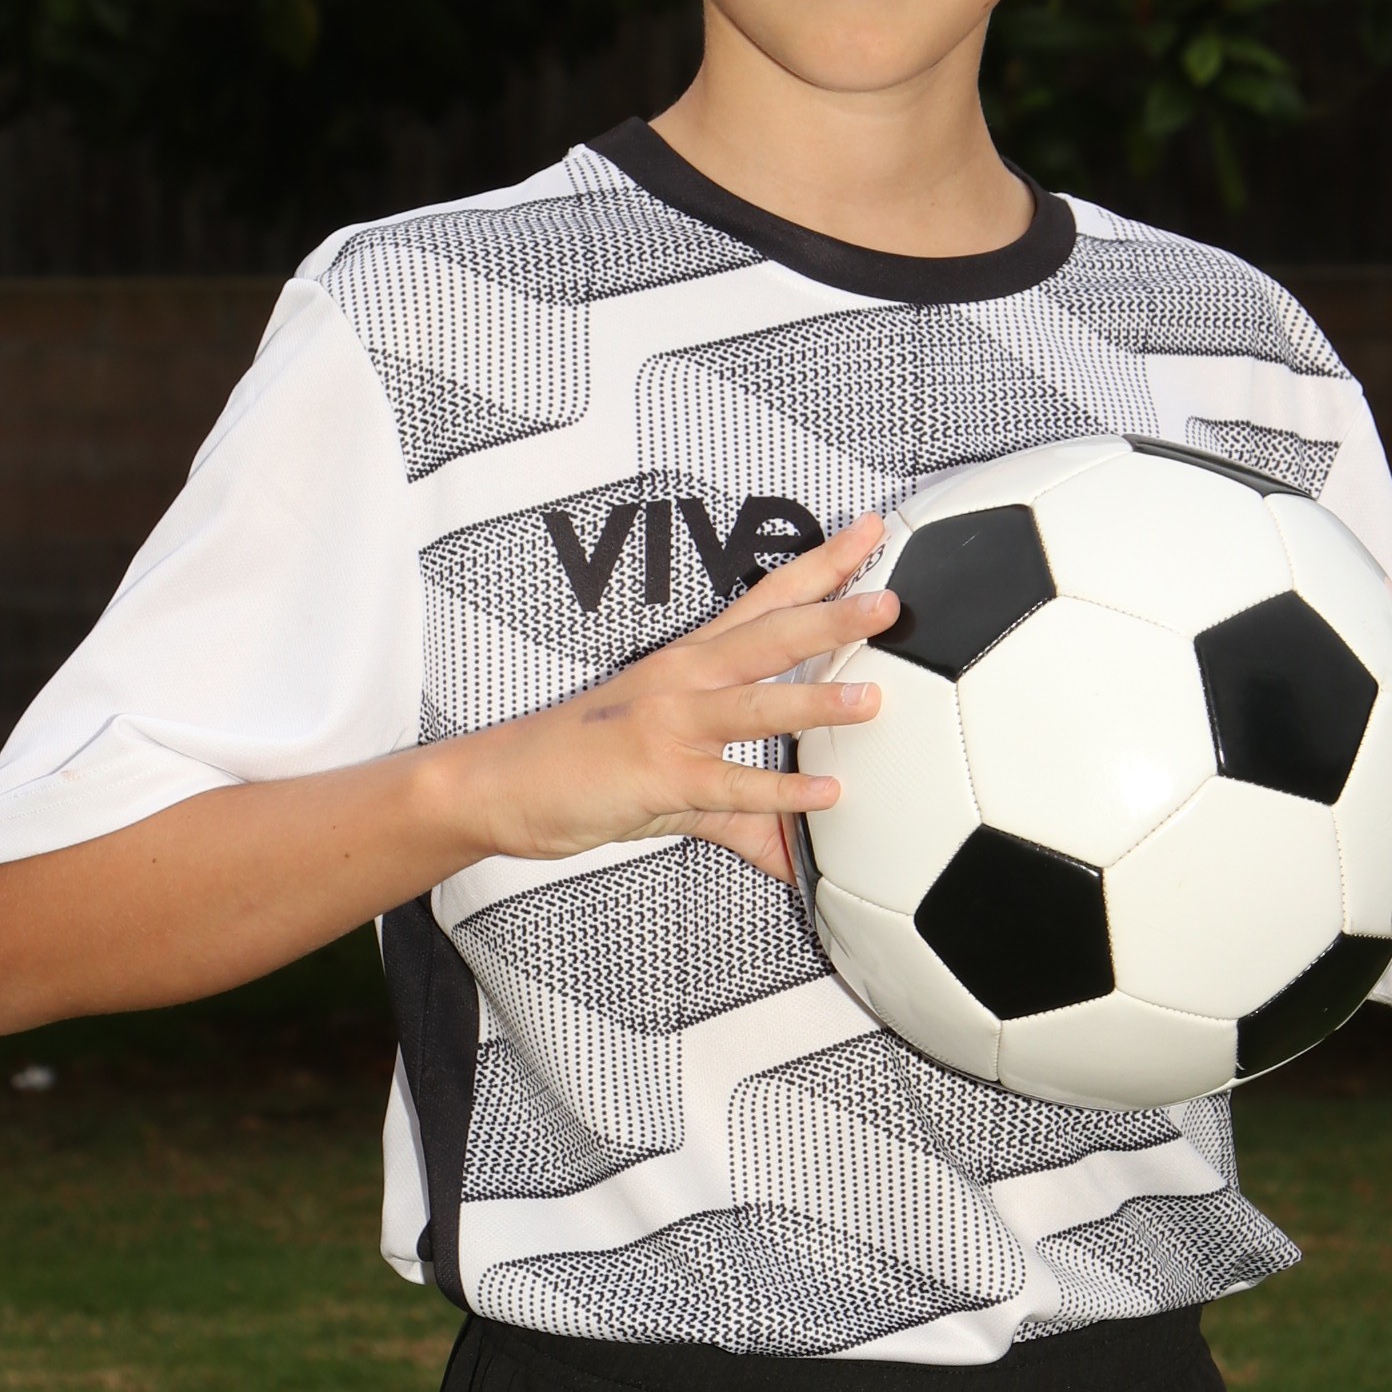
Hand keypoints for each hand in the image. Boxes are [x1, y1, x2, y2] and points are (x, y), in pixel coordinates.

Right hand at [446, 515, 895, 885]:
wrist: (501, 782)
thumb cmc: (585, 767)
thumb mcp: (680, 783)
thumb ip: (749, 816)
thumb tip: (800, 859)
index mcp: (691, 663)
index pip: (767, 600)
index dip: (821, 565)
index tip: (869, 532)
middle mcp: (684, 680)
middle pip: (770, 635)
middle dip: (832, 614)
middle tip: (890, 599)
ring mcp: (670, 724)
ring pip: (756, 703)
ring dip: (817, 701)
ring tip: (873, 697)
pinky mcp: (658, 776)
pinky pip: (729, 785)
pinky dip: (779, 791)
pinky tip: (824, 796)